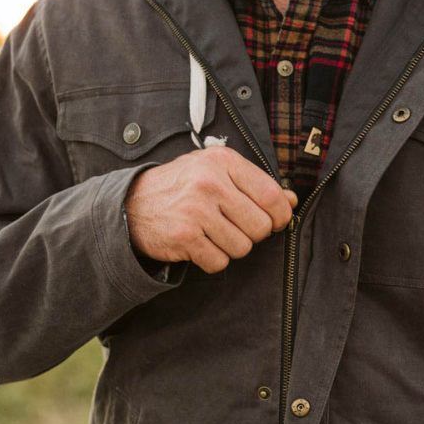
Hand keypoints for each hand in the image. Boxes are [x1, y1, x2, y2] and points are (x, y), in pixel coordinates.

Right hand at [124, 147, 296, 273]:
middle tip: (232, 226)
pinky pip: (220, 262)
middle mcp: (209, 182)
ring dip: (231, 247)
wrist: (132, 204)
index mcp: (222, 161)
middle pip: (261, 226)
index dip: (280, 215)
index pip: (271, 195)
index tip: (275, 221)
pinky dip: (212, 259)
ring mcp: (196, 210)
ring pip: (243, 247)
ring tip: (212, 233)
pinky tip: (199, 244)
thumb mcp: (216, 172)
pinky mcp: (184, 237)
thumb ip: (255, 184)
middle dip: (252, 233)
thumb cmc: (182, 187)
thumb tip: (291, 201)